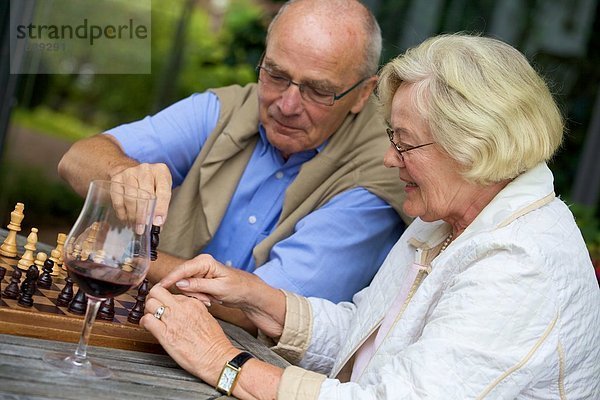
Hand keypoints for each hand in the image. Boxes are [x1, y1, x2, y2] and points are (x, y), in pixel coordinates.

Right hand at [110, 163, 171, 226]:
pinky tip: (125, 218)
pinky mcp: (117, 178)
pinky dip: (122, 211)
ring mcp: (130, 172)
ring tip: (135, 225)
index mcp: (161, 171)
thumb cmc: (151, 183)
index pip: (163, 192)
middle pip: (145, 195)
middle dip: (144, 215)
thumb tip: (157, 225)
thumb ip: (161, 206)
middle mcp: (145, 170)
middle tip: (142, 228)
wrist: (133, 171)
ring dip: (133, 215)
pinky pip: (118, 198)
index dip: (160, 209)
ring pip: (130, 197)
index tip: (157, 223)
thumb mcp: (161, 189)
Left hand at [140, 285, 238, 384]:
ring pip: (149, 303)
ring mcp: (172, 319)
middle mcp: (181, 308)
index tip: (163, 306)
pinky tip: (147, 327)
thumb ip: (192, 310)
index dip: (164, 299)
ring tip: (150, 318)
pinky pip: (147, 320)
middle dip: (152, 298)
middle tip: (152, 308)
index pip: (171, 293)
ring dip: (147, 310)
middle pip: (157, 291)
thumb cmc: (213, 342)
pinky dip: (144, 322)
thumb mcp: (206, 317)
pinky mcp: (164, 333)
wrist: (215, 357)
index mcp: (192, 302)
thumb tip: (181, 310)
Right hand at [160, 254, 286, 337]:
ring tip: (209, 300)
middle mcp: (201, 265)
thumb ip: (199, 285)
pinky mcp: (201, 282)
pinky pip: (192, 291)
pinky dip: (198, 298)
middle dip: (190, 292)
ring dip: (195, 297)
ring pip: (186, 287)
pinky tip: (209, 301)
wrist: (250, 294)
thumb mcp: (219, 288)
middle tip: (204, 299)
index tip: (159, 289)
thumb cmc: (239, 288)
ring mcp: (200, 274)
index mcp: (205, 261)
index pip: (181, 269)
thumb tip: (180, 284)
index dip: (169, 280)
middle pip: (182, 279)